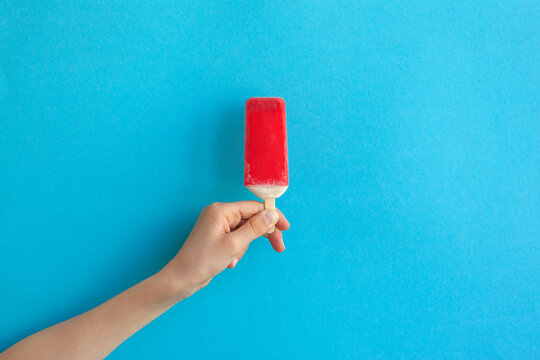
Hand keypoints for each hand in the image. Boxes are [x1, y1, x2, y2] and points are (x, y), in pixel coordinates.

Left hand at [160, 201, 289, 298]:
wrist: (182, 279)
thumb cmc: (203, 261)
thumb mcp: (234, 245)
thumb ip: (255, 228)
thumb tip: (272, 214)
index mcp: (221, 210)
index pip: (254, 207)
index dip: (272, 216)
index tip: (285, 228)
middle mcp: (219, 214)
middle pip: (251, 219)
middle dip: (262, 234)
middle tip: (279, 248)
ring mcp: (217, 225)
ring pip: (245, 231)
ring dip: (244, 247)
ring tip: (233, 259)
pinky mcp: (216, 236)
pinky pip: (236, 239)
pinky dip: (237, 250)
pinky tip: (229, 262)